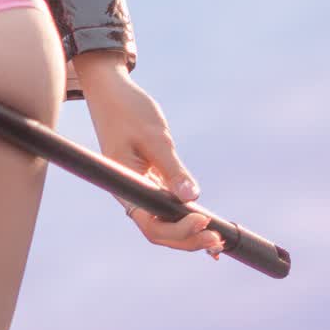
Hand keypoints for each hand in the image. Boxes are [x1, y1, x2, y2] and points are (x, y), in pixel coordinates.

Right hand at [79, 66, 224, 260]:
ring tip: (218, 238)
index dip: (179, 230)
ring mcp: (139, 188)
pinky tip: (205, 223)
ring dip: (189, 233)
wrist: (110, 90)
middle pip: (159, 231)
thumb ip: (173, 170)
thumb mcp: (154, 137)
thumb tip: (192, 199)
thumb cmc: (127, 110)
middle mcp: (130, 192)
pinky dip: (185, 217)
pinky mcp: (149, 179)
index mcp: (125, 186)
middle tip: (218, 238)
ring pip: (164, 222)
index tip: (203, 219)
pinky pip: (166, 206)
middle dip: (188, 239)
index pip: (152, 225)